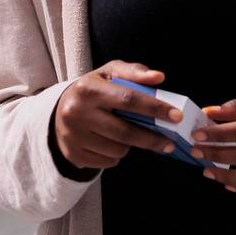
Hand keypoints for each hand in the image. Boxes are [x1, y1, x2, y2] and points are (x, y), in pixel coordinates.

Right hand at [53, 61, 183, 172]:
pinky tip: (111, 143)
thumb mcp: (109, 74)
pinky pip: (108, 162)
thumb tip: (159, 77)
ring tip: (126, 135)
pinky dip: (116, 156)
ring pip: (118, 150)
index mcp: (87, 89)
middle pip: (125, 132)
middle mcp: (76, 112)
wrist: (58, 111)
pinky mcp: (73, 155)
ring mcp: (73, 136)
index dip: (154, 109)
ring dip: (131, 145)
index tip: (176, 116)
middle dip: (152, 138)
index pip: (128, 99)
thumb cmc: (93, 90)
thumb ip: (134, 72)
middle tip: (169, 143)